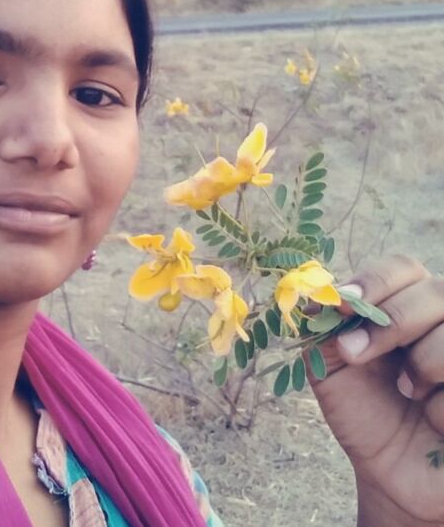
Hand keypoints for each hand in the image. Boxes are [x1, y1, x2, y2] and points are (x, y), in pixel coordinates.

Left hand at [310, 255, 443, 523]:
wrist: (392, 476)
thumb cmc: (364, 413)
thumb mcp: (332, 368)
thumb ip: (323, 328)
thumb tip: (313, 292)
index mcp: (409, 305)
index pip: (403, 268)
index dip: (375, 281)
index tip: (341, 303)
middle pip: (435, 292)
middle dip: (391, 321)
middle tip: (354, 352)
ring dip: (422, 365)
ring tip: (407, 392)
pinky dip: (440, 409)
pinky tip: (434, 423)